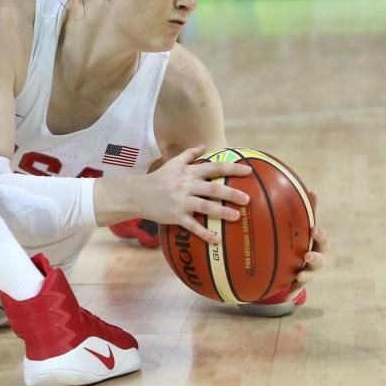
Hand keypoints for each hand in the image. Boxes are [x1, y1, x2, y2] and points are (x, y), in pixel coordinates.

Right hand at [133, 145, 251, 243]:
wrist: (137, 194)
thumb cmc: (158, 178)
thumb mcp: (172, 164)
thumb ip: (189, 154)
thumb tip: (204, 146)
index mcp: (188, 172)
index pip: (214, 168)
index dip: (231, 168)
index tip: (248, 171)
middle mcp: (186, 185)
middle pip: (212, 188)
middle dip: (231, 193)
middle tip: (247, 199)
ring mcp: (181, 201)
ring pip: (205, 206)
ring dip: (222, 212)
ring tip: (237, 216)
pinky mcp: (176, 216)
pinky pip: (192, 225)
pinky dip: (204, 233)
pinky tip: (216, 239)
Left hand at [286, 190, 326, 299]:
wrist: (288, 259)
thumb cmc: (295, 237)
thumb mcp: (298, 224)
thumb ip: (303, 208)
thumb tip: (310, 189)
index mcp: (313, 243)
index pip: (321, 239)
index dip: (320, 235)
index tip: (314, 229)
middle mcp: (312, 258)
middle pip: (319, 259)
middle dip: (316, 258)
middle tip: (308, 255)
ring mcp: (305, 272)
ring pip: (308, 275)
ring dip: (305, 276)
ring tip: (299, 275)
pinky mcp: (294, 283)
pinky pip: (293, 289)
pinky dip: (290, 292)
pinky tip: (285, 296)